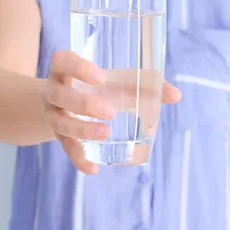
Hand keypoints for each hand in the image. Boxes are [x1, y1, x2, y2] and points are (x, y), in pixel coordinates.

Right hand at [44, 50, 180, 174]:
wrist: (61, 103)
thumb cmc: (96, 86)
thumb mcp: (115, 80)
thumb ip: (144, 84)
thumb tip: (176, 95)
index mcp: (64, 68)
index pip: (62, 61)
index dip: (78, 67)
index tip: (101, 76)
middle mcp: (54, 90)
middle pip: (60, 95)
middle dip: (84, 104)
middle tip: (111, 112)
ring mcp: (53, 114)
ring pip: (61, 123)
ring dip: (83, 131)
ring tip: (106, 134)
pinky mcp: (58, 135)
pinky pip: (66, 148)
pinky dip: (78, 159)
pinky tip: (93, 168)